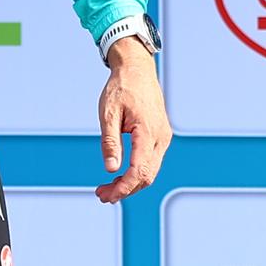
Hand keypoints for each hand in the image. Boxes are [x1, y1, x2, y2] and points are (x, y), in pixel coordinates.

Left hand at [94, 37, 170, 202]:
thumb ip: (111, 141)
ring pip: (151, 170)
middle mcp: (161, 138)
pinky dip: (137, 172)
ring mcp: (163, 137)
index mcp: (149, 132)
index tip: (107, 195)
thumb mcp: (108, 113)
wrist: (137, 70)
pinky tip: (121, 176)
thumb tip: (111, 169)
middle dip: (126, 189)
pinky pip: (151, 161)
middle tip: (102, 195)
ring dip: (131, 183)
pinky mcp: (161, 136)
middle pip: (147, 176)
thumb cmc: (121, 88)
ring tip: (108, 189)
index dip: (124, 187)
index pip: (140, 171)